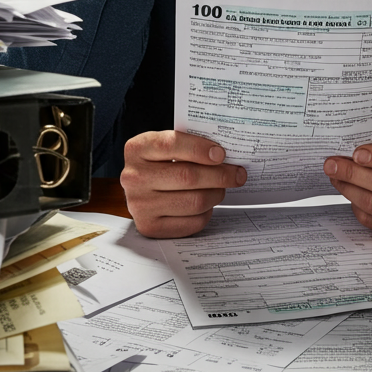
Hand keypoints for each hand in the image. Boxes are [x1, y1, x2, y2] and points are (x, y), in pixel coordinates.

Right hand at [120, 130, 246, 237]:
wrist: (139, 190)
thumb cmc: (160, 164)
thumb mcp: (165, 147)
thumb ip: (188, 146)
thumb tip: (224, 156)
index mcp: (137, 149)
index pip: (171, 144)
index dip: (200, 149)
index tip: (221, 154)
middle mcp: (134, 177)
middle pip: (187, 176)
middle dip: (220, 175)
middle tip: (237, 174)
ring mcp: (139, 205)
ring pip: (194, 201)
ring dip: (216, 194)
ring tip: (221, 188)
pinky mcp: (150, 227)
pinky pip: (191, 222)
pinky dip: (206, 213)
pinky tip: (206, 204)